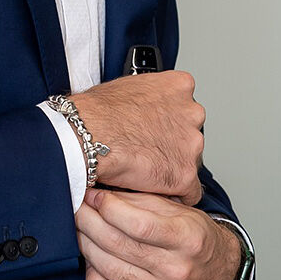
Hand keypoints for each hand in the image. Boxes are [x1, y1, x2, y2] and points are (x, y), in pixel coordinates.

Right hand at [68, 70, 204, 203]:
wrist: (88, 135)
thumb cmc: (98, 112)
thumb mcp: (128, 86)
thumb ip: (148, 97)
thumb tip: (142, 107)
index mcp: (179, 86)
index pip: (185, 107)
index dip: (168, 122)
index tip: (156, 129)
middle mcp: (192, 113)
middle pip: (190, 134)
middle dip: (172, 144)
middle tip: (148, 149)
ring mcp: (192, 145)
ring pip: (189, 162)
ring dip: (172, 167)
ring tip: (144, 169)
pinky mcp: (184, 174)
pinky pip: (189, 191)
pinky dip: (173, 193)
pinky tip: (154, 189)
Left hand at [75, 188, 240, 279]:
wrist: (220, 274)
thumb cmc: (196, 238)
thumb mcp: (179, 210)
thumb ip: (142, 202)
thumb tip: (101, 196)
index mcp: (188, 238)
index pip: (139, 224)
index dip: (109, 208)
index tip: (94, 196)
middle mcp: (178, 270)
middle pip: (120, 246)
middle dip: (90, 223)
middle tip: (77, 208)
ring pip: (112, 271)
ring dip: (87, 247)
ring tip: (79, 230)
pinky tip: (90, 264)